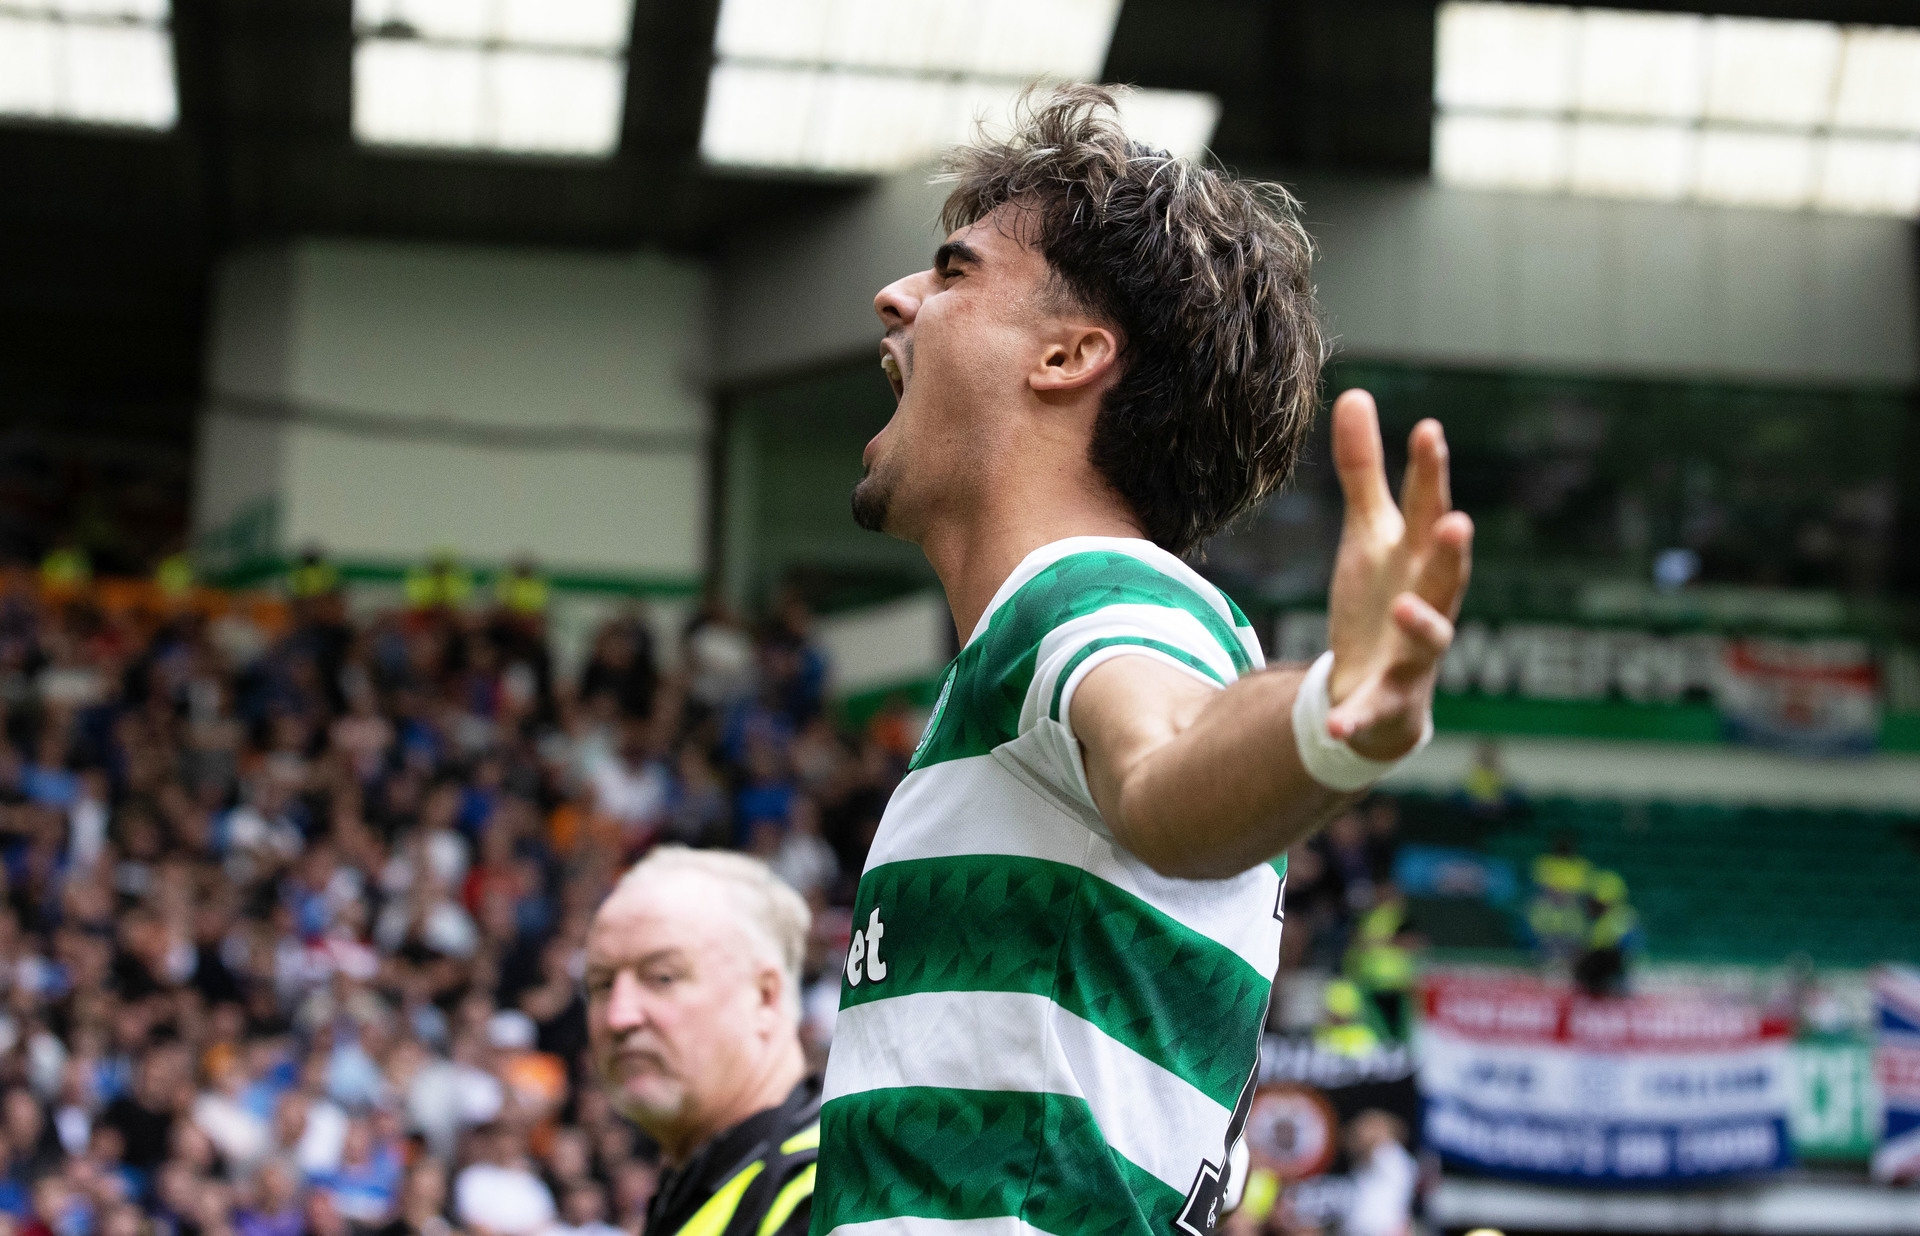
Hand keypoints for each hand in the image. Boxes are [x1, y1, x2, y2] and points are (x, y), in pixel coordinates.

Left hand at [1324, 390, 1473, 758]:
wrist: (1379, 693)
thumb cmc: (1381, 601)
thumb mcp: (1365, 535)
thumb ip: (1362, 471)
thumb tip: (1356, 393)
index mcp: (1418, 559)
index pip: (1426, 509)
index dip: (1430, 472)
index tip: (1427, 430)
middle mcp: (1427, 603)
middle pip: (1445, 575)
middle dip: (1451, 550)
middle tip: (1456, 522)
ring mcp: (1414, 656)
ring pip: (1431, 640)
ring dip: (1424, 624)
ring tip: (1406, 606)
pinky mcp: (1390, 702)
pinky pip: (1374, 711)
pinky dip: (1356, 717)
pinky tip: (1335, 723)